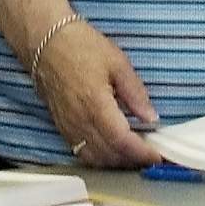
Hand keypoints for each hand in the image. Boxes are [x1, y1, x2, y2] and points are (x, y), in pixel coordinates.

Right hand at [29, 17, 159, 168]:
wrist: (46, 43)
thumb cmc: (82, 47)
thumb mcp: (117, 62)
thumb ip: (135, 93)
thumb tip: (151, 117)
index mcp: (96, 105)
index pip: (122, 141)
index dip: (142, 153)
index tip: (158, 156)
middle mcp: (80, 122)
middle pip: (109, 155)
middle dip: (133, 160)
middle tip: (152, 155)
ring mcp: (68, 127)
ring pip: (95, 158)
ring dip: (117, 162)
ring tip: (135, 155)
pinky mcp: (61, 127)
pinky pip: (81, 152)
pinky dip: (100, 157)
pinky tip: (112, 150)